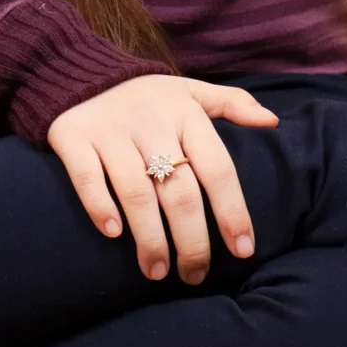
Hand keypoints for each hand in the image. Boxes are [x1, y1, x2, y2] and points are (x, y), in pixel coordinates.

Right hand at [46, 75, 280, 283]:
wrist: (80, 71)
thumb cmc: (148, 95)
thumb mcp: (191, 91)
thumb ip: (232, 103)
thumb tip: (272, 121)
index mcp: (186, 113)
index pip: (218, 168)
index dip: (232, 211)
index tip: (243, 250)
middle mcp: (152, 122)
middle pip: (180, 191)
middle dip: (192, 240)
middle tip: (195, 275)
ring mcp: (112, 131)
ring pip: (137, 192)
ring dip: (150, 237)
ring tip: (157, 271)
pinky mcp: (74, 137)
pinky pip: (88, 178)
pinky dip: (100, 207)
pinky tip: (113, 235)